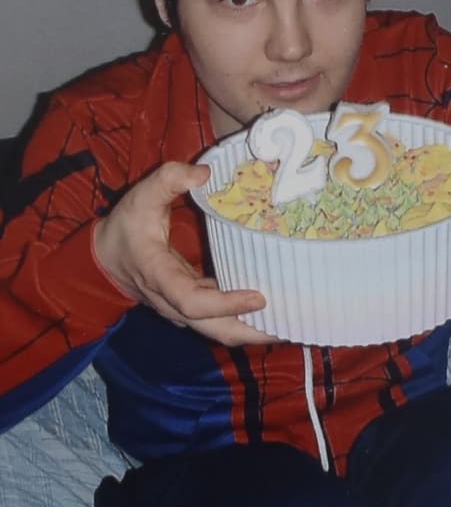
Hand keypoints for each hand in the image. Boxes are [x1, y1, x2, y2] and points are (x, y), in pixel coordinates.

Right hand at [94, 161, 277, 345]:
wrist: (103, 258)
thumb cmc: (126, 227)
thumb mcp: (140, 196)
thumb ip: (168, 179)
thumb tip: (205, 173)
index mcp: (159, 276)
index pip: (193, 301)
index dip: (226, 304)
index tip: (259, 297)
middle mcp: (171, 301)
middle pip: (213, 329)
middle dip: (252, 333)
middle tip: (291, 327)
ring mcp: (181, 309)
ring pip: (218, 330)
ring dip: (253, 331)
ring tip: (291, 325)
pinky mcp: (191, 307)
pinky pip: (219, 321)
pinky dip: (245, 320)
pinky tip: (273, 312)